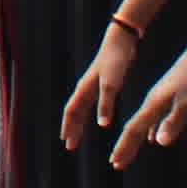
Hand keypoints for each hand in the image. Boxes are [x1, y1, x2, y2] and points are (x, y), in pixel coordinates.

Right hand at [58, 23, 149, 151]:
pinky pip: (91, 103)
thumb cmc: (115, 61)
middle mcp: (85, 88)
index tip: (66, 142)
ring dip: (79, 123)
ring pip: (82, 108)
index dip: (68, 127)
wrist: (121, 41)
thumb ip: (106, 104)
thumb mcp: (111, 84)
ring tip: (78, 136)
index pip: (71, 112)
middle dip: (71, 129)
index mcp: (84, 89)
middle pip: (74, 112)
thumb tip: (102, 125)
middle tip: (69, 146)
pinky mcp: (102, 83)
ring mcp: (93, 85)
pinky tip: (97, 120)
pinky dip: (90, 114)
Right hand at [108, 39, 186, 169]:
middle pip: (135, 128)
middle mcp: (153, 101)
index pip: (135, 130)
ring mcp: (161, 98)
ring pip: (144, 124)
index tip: (116, 163)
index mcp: (154, 103)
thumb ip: (173, 122)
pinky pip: (155, 118)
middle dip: (125, 147)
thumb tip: (158, 142)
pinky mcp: (170, 95)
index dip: (125, 147)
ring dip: (136, 140)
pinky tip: (154, 137)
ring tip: (129, 152)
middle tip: (116, 164)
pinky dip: (151, 131)